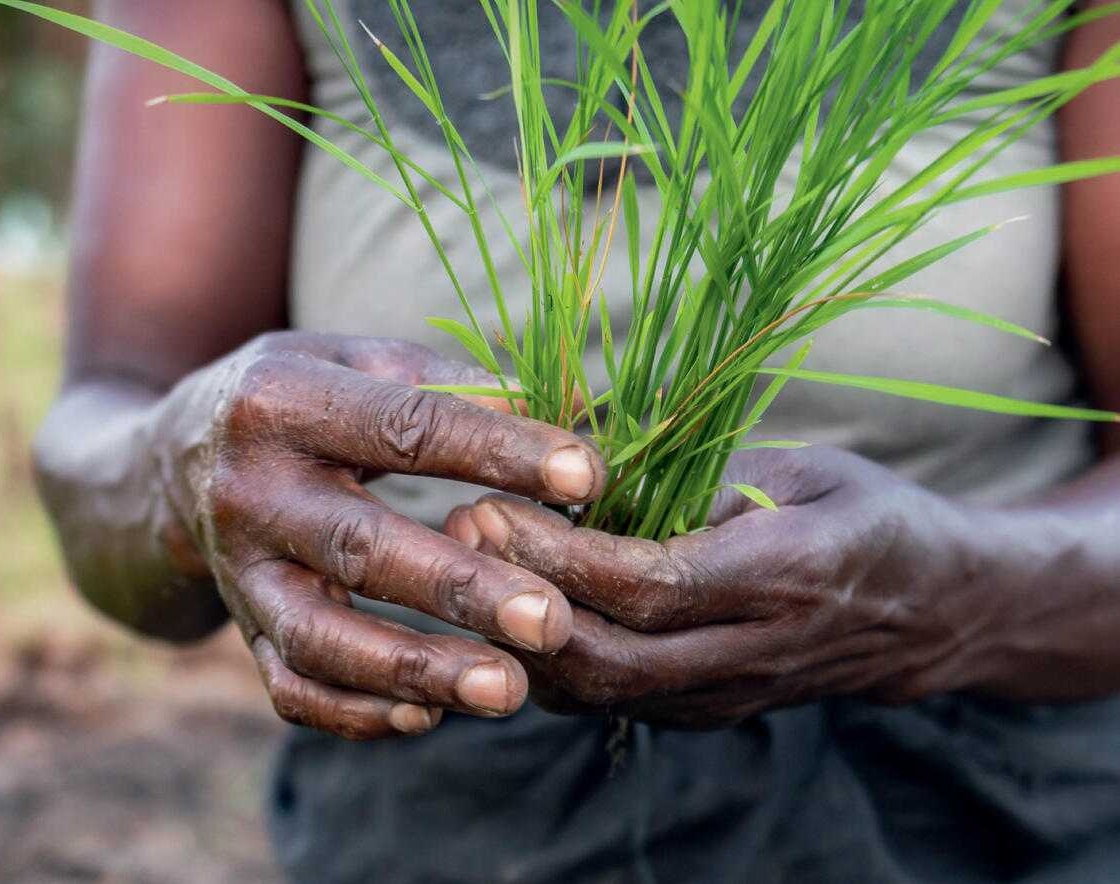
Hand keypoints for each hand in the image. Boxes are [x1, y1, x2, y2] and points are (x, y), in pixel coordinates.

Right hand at [154, 332, 605, 737]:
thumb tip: (564, 404)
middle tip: (550, 618)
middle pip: (360, 546)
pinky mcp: (241, 625)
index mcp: (285, 401)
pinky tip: (428, 717)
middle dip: (461, 588)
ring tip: (510, 690)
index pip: (405, 427)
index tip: (587, 474)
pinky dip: (356, 712)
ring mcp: (240, 569)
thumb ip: (450, 381)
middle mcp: (251, 490)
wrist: (176, 456)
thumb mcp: (356, 361)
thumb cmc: (300, 399)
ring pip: (319, 637)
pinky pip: (290, 686)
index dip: (498, 450)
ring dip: (416, 670)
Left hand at [447, 445, 1006, 727]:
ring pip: (601, 693)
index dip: (561, 553)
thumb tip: (585, 460)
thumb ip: (702, 475)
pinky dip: (552, 659)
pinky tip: (513, 602)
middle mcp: (755, 652)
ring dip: (524, 634)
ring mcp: (730, 694)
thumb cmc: (867, 513)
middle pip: (611, 659)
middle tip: (464, 526)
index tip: (495, 501)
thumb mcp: (802, 467)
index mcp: (787, 577)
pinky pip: (613, 699)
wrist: (933, 611)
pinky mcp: (709, 710)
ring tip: (473, 558)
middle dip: (521, 600)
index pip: (650, 586)